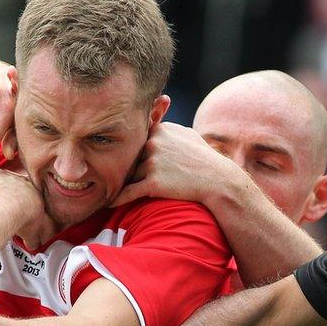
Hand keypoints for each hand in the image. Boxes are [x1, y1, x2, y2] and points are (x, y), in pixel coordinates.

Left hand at [0, 167, 55, 248]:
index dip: (23, 193)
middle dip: (6, 183)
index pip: (28, 187)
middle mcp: (17, 179)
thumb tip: (32, 246)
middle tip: (2, 194)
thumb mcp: (32, 231)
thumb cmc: (25, 215)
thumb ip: (31, 237)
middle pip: (11, 177)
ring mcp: (1, 176)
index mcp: (31, 189)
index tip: (20, 198)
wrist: (14, 207)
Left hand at [112, 121, 237, 206]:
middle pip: (133, 159)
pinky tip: (108, 204)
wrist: (217, 181)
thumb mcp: (186, 135)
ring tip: (144, 192)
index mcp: (160, 130)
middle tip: (142, 179)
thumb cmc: (203, 159)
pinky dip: (118, 199)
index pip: (138, 142)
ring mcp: (152, 163)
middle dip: (136, 169)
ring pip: (132, 175)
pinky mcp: (153, 183)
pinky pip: (129, 192)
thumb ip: (167, 129)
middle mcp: (153, 143)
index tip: (139, 160)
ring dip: (137, 184)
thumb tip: (157, 121)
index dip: (140, 154)